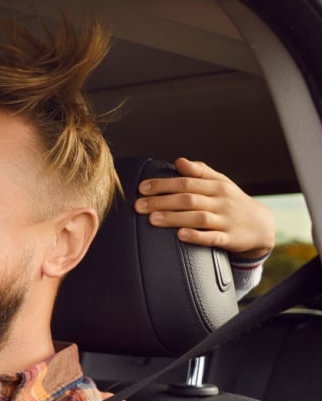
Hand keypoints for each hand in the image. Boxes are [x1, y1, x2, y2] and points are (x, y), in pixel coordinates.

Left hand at [136, 157, 274, 259]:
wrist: (261, 226)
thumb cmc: (232, 202)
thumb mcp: (221, 183)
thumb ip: (200, 172)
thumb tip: (179, 161)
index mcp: (216, 186)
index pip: (186, 182)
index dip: (163, 185)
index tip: (142, 188)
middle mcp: (221, 202)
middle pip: (188, 199)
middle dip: (162, 201)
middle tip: (139, 205)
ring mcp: (226, 220)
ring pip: (198, 217)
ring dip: (174, 218)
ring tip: (152, 219)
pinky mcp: (230, 239)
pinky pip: (212, 238)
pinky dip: (196, 236)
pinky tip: (180, 235)